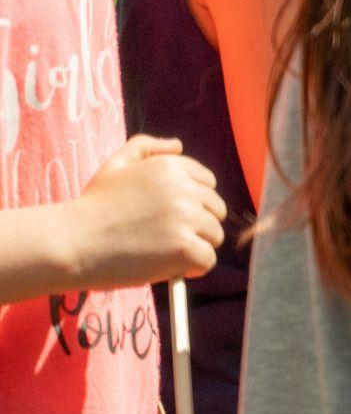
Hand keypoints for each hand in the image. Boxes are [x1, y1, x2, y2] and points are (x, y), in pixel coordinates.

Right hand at [64, 137, 225, 290]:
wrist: (71, 242)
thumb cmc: (92, 207)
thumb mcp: (115, 166)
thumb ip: (145, 147)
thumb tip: (178, 145)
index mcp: (172, 166)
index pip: (208, 184)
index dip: (192, 204)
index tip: (168, 217)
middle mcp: (184, 188)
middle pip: (215, 210)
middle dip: (196, 225)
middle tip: (163, 238)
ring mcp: (186, 218)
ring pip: (214, 236)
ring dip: (194, 247)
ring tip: (162, 253)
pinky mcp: (185, 247)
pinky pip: (207, 260)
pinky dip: (191, 268)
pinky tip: (168, 268)